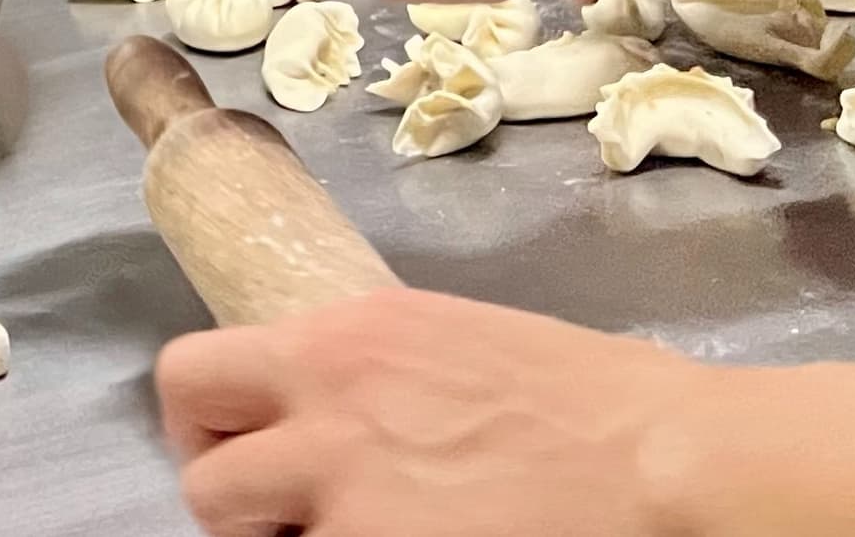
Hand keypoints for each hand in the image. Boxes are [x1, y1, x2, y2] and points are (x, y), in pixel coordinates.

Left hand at [161, 289, 698, 536]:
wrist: (664, 461)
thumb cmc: (586, 395)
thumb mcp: (445, 337)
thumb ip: (363, 370)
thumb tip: (328, 403)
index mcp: (337, 341)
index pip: (190, 374)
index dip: (203, 426)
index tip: (238, 450)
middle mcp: (326, 416)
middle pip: (201, 481)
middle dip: (233, 505)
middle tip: (283, 517)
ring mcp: (354, 505)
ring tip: (350, 534)